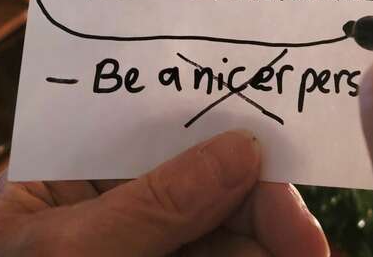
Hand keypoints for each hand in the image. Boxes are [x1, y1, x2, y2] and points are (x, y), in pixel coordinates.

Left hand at [0, 130, 328, 256]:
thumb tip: (242, 148)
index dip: (216, 129)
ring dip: (268, 245)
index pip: (148, 128)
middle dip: (260, 208)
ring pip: (226, 236)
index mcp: (63, 178)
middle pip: (205, 184)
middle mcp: (110, 211)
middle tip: (309, 245)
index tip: (276, 153)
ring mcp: (145, 256)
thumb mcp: (69, 256)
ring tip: (305, 256)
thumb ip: (154, 204)